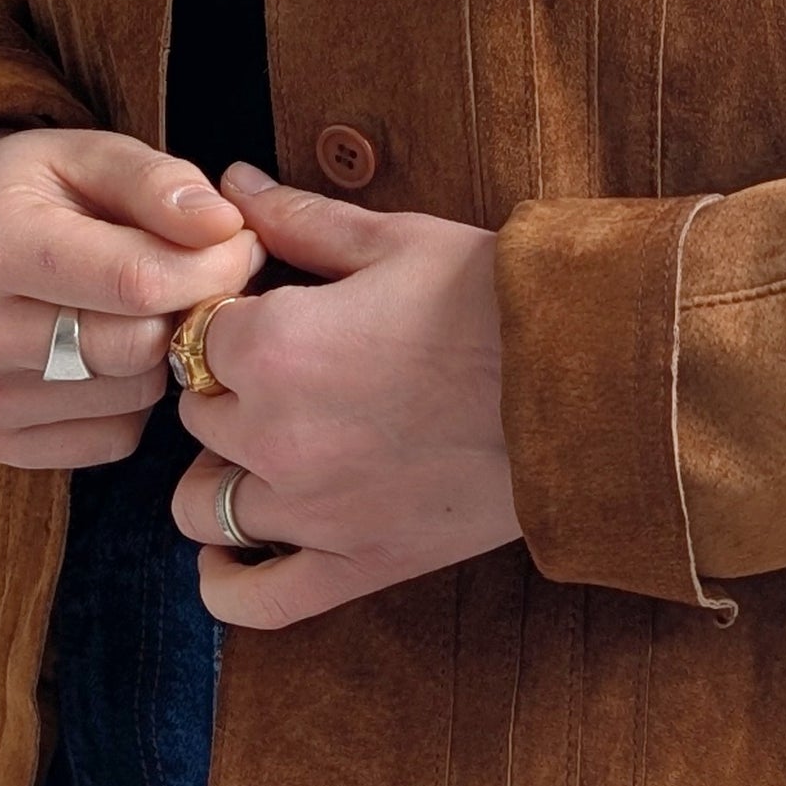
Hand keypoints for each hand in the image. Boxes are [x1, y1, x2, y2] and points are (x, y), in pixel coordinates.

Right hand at [0, 122, 260, 466]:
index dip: (214, 265)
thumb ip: (159, 182)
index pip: (136, 281)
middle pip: (137, 347)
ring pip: (134, 396)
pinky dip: (133, 400)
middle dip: (190, 308)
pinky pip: (114, 438)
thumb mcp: (90, 153)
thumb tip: (224, 227)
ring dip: (163, 354)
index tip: (239, 242)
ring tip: (143, 306)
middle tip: (198, 274)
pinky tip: (110, 350)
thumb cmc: (32, 191)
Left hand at [169, 164, 522, 626]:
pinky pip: (253, 601)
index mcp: (271, 344)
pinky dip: (227, 583)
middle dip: (232, 392)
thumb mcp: (395, 239)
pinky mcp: (355, 567)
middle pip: (199, 416)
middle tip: (293, 373)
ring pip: (200, 505)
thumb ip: (299, 218)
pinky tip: (237, 553)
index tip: (274, 313)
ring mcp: (310, 512)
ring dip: (221, 475)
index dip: (234, 320)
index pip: (199, 334)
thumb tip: (232, 185)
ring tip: (269, 450)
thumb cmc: (495, 297)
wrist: (586, 380)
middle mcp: (271, 434)